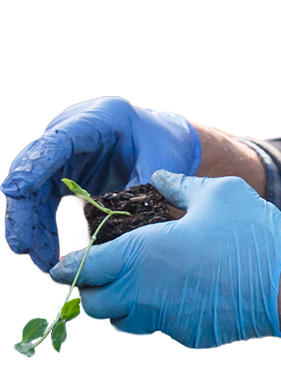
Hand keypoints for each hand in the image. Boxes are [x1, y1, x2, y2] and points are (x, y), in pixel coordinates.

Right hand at [1, 97, 200, 273]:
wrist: (164, 137)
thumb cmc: (162, 143)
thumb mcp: (159, 161)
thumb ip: (141, 189)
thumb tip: (121, 230)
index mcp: (97, 120)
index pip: (58, 140)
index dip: (35, 165)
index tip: (15, 190)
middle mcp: (71, 134)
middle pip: (35, 169)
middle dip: (25, 209)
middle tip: (24, 245)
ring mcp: (63, 154)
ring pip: (34, 190)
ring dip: (34, 227)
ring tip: (44, 262)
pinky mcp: (62, 174)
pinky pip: (44, 202)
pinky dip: (44, 228)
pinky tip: (49, 254)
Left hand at [49, 171, 280, 348]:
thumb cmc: (249, 232)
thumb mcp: (217, 193)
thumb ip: (180, 186)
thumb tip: (159, 178)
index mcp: (141, 254)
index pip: (84, 268)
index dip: (68, 267)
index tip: (59, 265)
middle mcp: (143, 292)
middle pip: (93, 303)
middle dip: (88, 290)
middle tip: (96, 274)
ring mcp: (163, 318)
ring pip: (121, 320)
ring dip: (118, 304)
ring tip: (133, 282)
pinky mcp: (185, 334)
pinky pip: (157, 324)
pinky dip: (156, 310)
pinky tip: (178, 289)